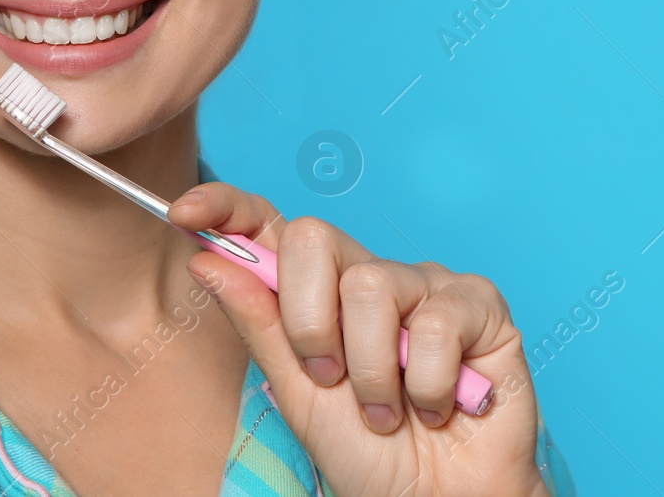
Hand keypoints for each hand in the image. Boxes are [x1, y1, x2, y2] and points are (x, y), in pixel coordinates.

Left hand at [168, 183, 548, 496]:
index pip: (273, 229)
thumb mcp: (299, 395)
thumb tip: (207, 260)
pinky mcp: (478, 303)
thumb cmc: (373, 455)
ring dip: (371, 373)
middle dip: (307, 321)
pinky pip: (435, 322)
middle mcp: (373, 276)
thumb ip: (261, 326)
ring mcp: (427, 284)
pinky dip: (427, 384)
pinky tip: (439, 404)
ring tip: (390, 412)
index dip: (229, 208)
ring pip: (372, 286)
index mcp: (323, 295)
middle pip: (314, 238)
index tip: (185, 212)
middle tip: (329, 378)